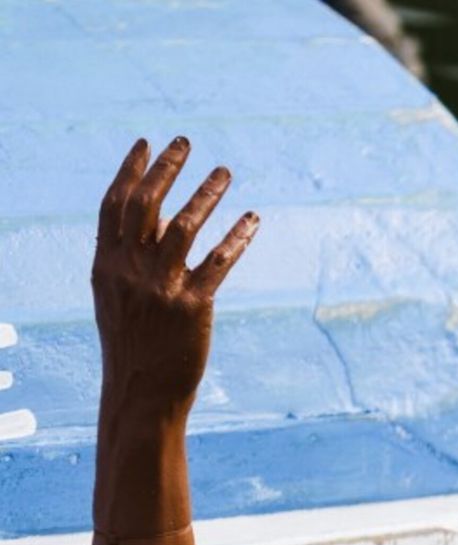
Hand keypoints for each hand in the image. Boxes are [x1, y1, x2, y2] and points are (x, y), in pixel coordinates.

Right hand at [93, 136, 257, 419]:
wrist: (141, 392)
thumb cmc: (134, 345)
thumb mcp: (118, 298)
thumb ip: (131, 259)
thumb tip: (161, 218)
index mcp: (106, 266)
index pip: (115, 206)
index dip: (130, 171)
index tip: (147, 144)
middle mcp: (129, 272)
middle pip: (146, 206)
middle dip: (166, 169)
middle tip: (186, 142)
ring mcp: (160, 288)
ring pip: (184, 227)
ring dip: (205, 194)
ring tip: (224, 172)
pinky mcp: (192, 307)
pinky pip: (219, 262)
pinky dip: (237, 237)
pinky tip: (252, 218)